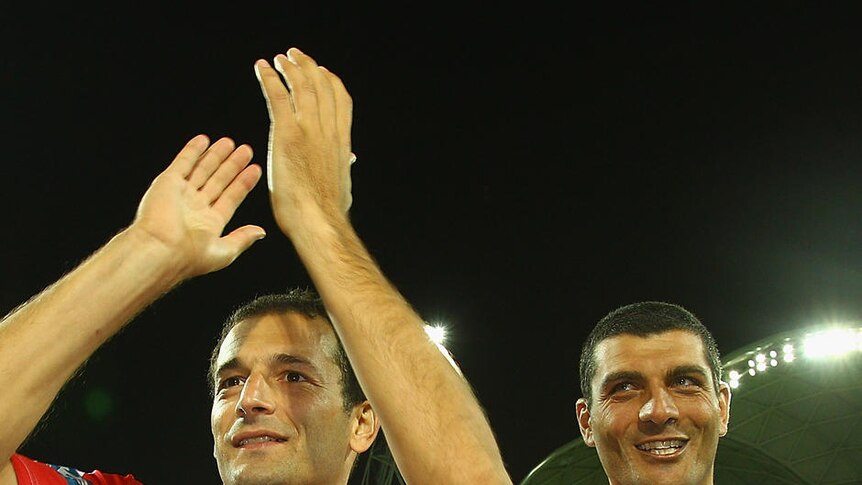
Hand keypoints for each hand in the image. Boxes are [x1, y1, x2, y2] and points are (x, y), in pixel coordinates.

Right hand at [132, 134, 263, 278]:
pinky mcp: (168, 183)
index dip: (243, 183)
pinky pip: (183, 162)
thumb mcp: (225, 252)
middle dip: (232, 165)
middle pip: (218, 180)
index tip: (255, 169)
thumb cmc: (190, 256)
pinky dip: (192, 151)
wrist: (160, 249)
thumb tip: (261, 232)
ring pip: (202, 170)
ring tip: (230, 142)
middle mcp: (195, 208)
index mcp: (209, 223)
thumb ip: (243, 238)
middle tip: (246, 150)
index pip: (231, 197)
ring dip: (215, 155)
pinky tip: (203, 140)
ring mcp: (181, 194)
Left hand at [254, 47, 353, 234]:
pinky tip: (262, 68)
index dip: (330, 82)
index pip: (340, 100)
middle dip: (308, 67)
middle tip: (295, 56)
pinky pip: (279, 96)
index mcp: (341, 141)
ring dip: (289, 68)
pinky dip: (269, 79)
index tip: (322, 72)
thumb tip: (350, 159)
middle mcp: (328, 130)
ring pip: (302, 86)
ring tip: (279, 59)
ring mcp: (308, 130)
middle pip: (321, 86)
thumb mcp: (342, 183)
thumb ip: (344, 166)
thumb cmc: (327, 211)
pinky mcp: (287, 133)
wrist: (318, 220)